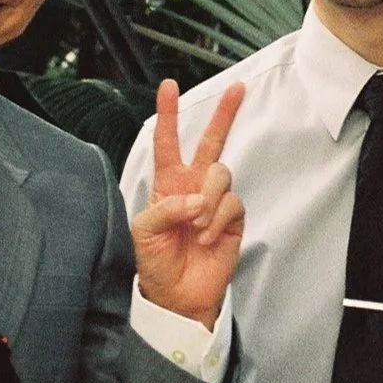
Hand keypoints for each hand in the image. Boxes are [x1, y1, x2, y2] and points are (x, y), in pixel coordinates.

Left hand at [130, 79, 245, 328]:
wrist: (177, 295)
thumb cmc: (155, 263)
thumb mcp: (145, 232)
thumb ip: (167, 208)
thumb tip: (197, 199)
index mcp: (167, 184)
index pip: (167, 142)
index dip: (168, 114)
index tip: (169, 87)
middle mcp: (193, 186)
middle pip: (211, 142)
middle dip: (224, 115)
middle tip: (237, 89)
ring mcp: (215, 201)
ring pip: (222, 173)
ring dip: (209, 199)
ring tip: (196, 227)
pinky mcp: (233, 219)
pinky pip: (232, 203)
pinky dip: (217, 219)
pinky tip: (206, 237)